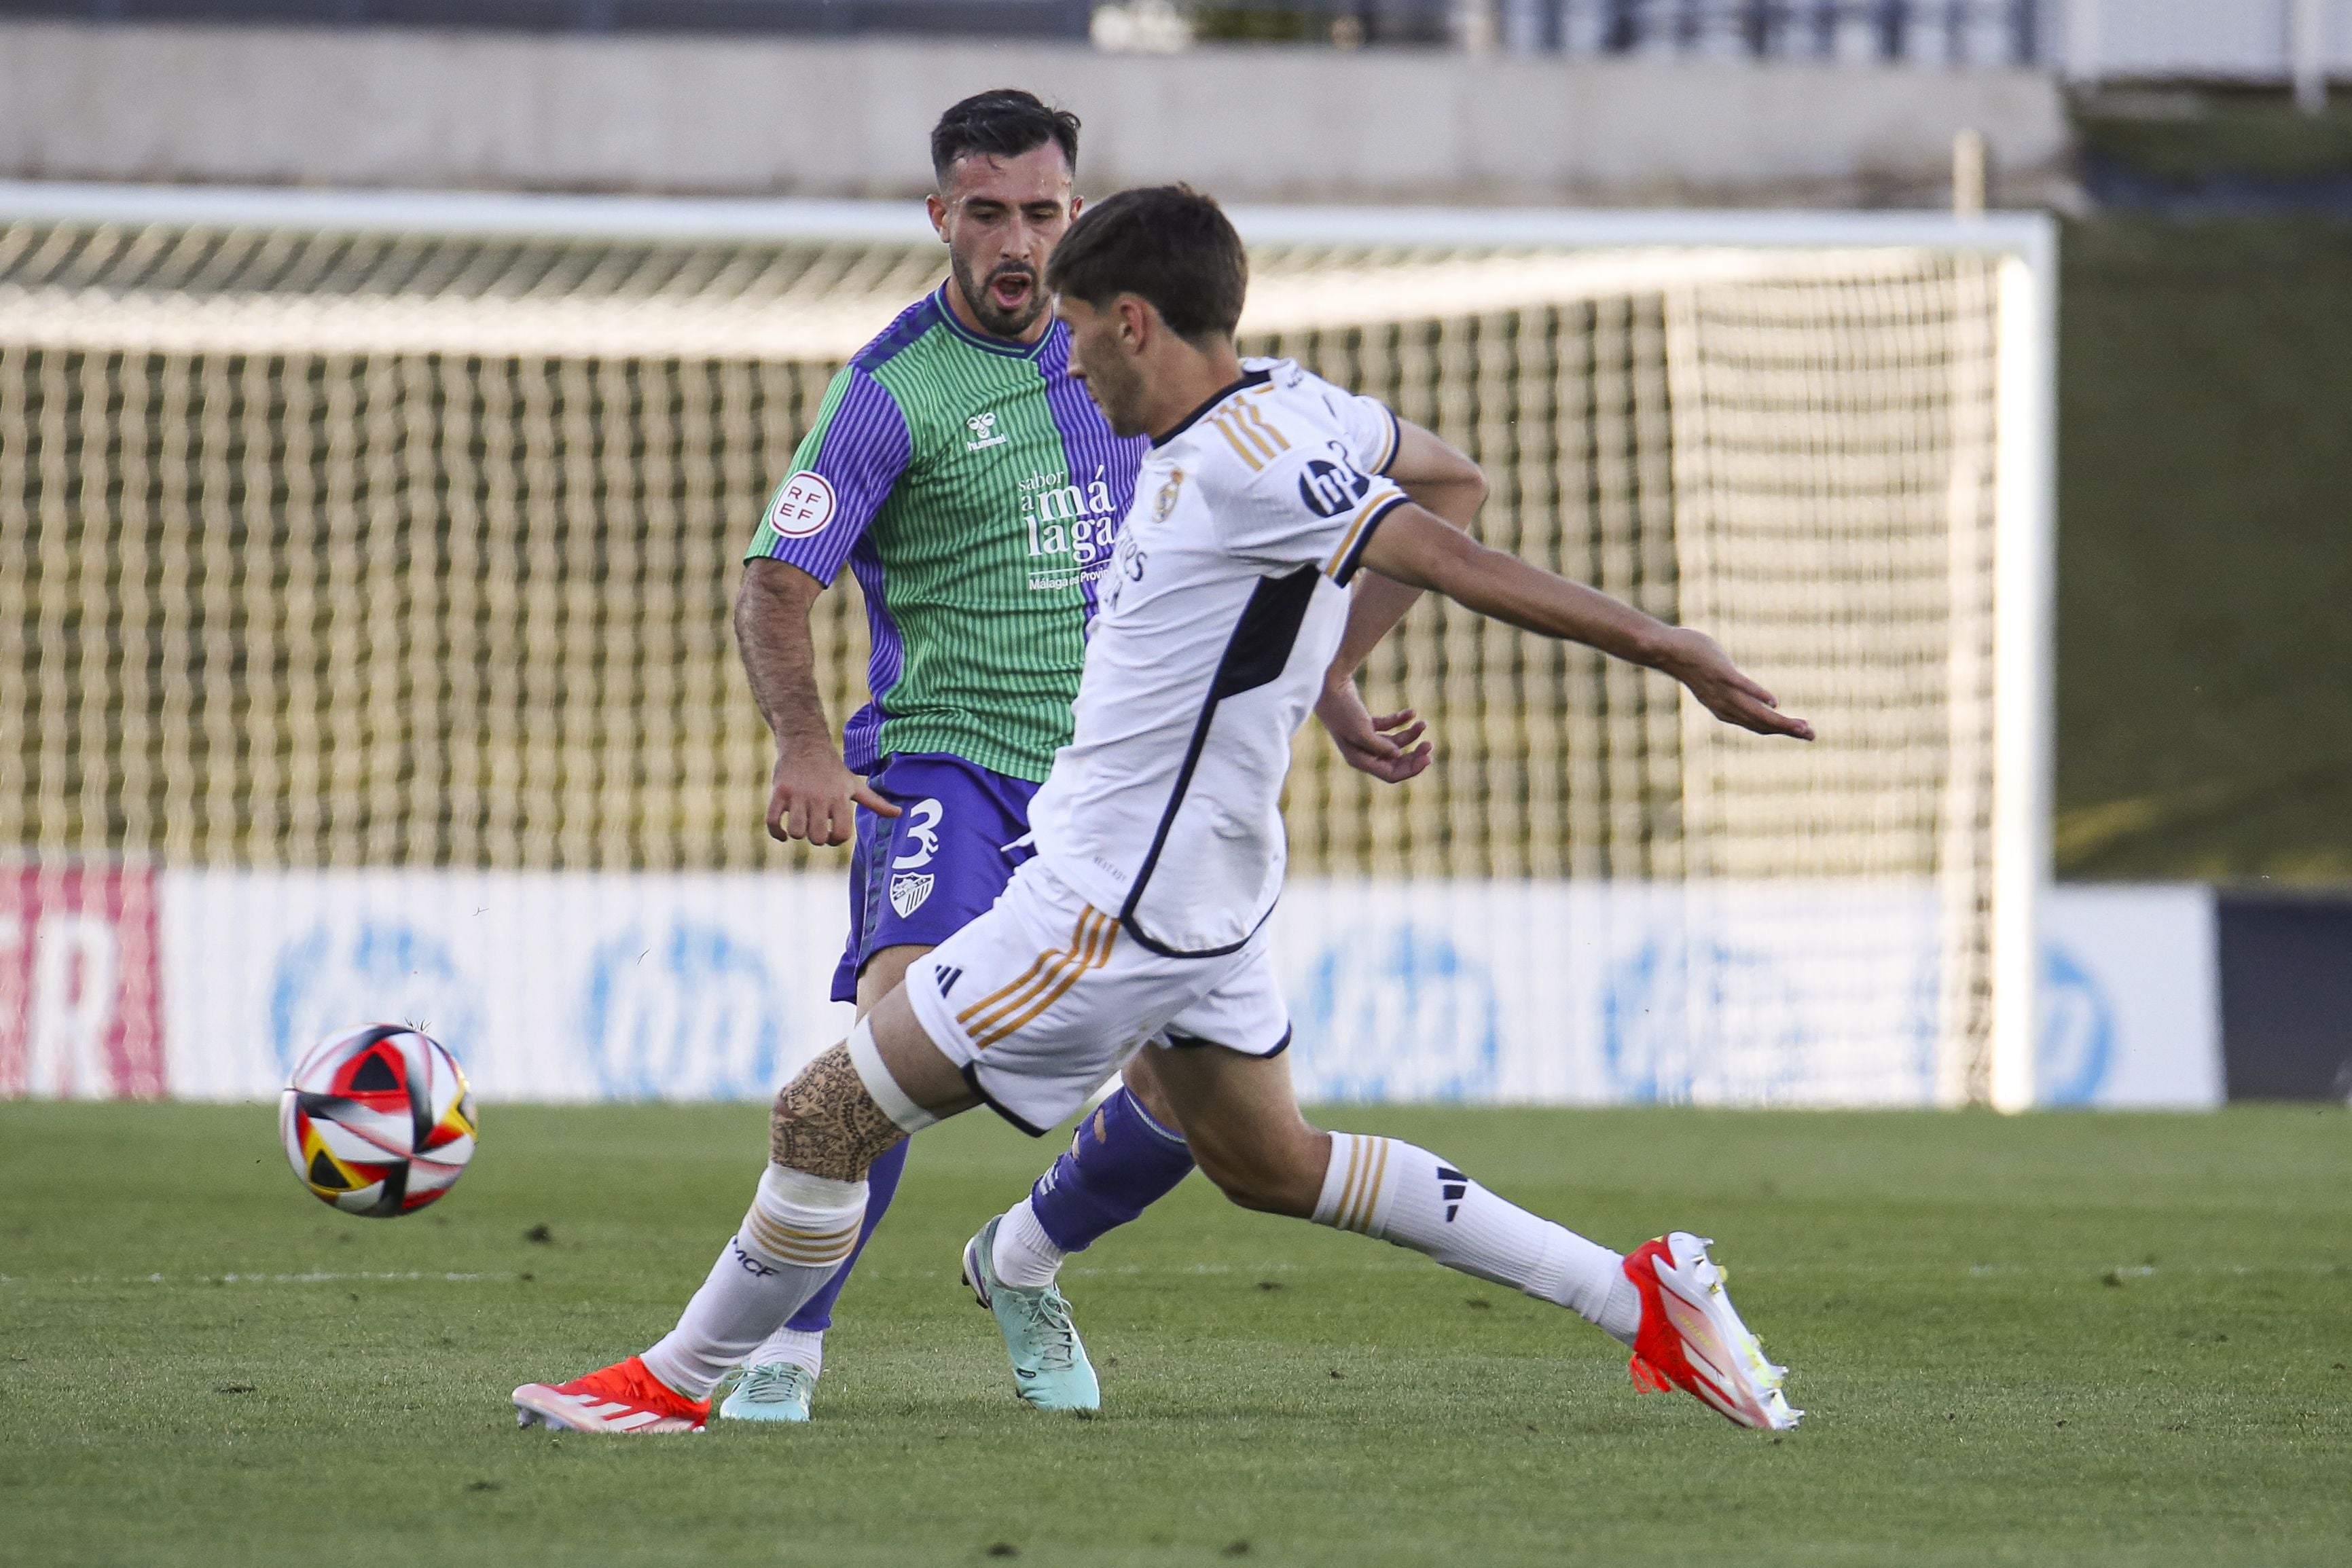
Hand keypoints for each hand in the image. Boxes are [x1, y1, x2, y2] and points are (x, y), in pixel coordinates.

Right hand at [766, 744, 900, 845]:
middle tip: (815, 827)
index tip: (831, 834)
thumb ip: (876, 802)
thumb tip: (900, 813)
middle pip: (817, 837)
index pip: (841, 835)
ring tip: (801, 824)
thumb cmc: (833, 770)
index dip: (835, 840)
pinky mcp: (779, 792)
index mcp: (840, 798)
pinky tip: (783, 834)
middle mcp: (820, 797)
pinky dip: (777, 833)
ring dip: (797, 834)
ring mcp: (798, 794)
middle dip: (816, 838)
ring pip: (796, 832)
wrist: (805, 743)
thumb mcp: (855, 784)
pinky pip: (773, 822)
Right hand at [1316, 680, 1433, 783]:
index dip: (1411, 769)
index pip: (1391, 774)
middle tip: (1430, 745)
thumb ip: (1380, 746)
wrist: (1329, 688)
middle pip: (1395, 762)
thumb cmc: (1343, 711)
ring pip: (1394, 743)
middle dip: (1413, 754)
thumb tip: (1398, 755)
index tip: (1428, 758)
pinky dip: (1400, 721)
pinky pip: (1388, 727)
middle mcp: (1363, 753)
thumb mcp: (1362, 730)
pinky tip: (1411, 713)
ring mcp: (1365, 738)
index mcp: (1360, 760)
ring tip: (1423, 723)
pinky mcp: (1366, 724)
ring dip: (1410, 735)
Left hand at [1658, 628, 1814, 741]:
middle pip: (1760, 724)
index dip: (1781, 730)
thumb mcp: (1718, 681)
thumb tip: (1758, 696)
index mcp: (1725, 709)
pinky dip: (1757, 695)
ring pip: (1755, 712)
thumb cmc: (1694, 662)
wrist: (1666, 651)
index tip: (1803, 732)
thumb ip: (1737, 690)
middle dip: (1788, 730)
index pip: (1757, 725)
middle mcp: (1724, 705)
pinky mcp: (1720, 674)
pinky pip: (1741, 687)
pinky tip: (1774, 701)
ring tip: (1802, 726)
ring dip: (1780, 720)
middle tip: (1812, 735)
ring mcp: (1723, 690)